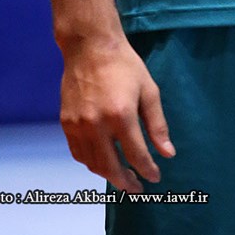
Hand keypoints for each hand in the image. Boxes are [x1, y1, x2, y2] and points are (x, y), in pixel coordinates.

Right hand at [59, 35, 175, 191]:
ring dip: (108, 175)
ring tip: (121, 175)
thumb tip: (167, 153)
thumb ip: (157, 125)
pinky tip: (102, 161)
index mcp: (121, 115)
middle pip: (111, 167)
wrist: (89, 46)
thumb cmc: (124, 65)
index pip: (136, 155)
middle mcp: (97, 124)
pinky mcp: (66, 122)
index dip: (148, 170)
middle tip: (137, 188)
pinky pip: (78, 153)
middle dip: (126, 182)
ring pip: (93, 164)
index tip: (155, 177)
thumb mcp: (148, 90)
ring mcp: (78, 125)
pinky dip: (91, 162)